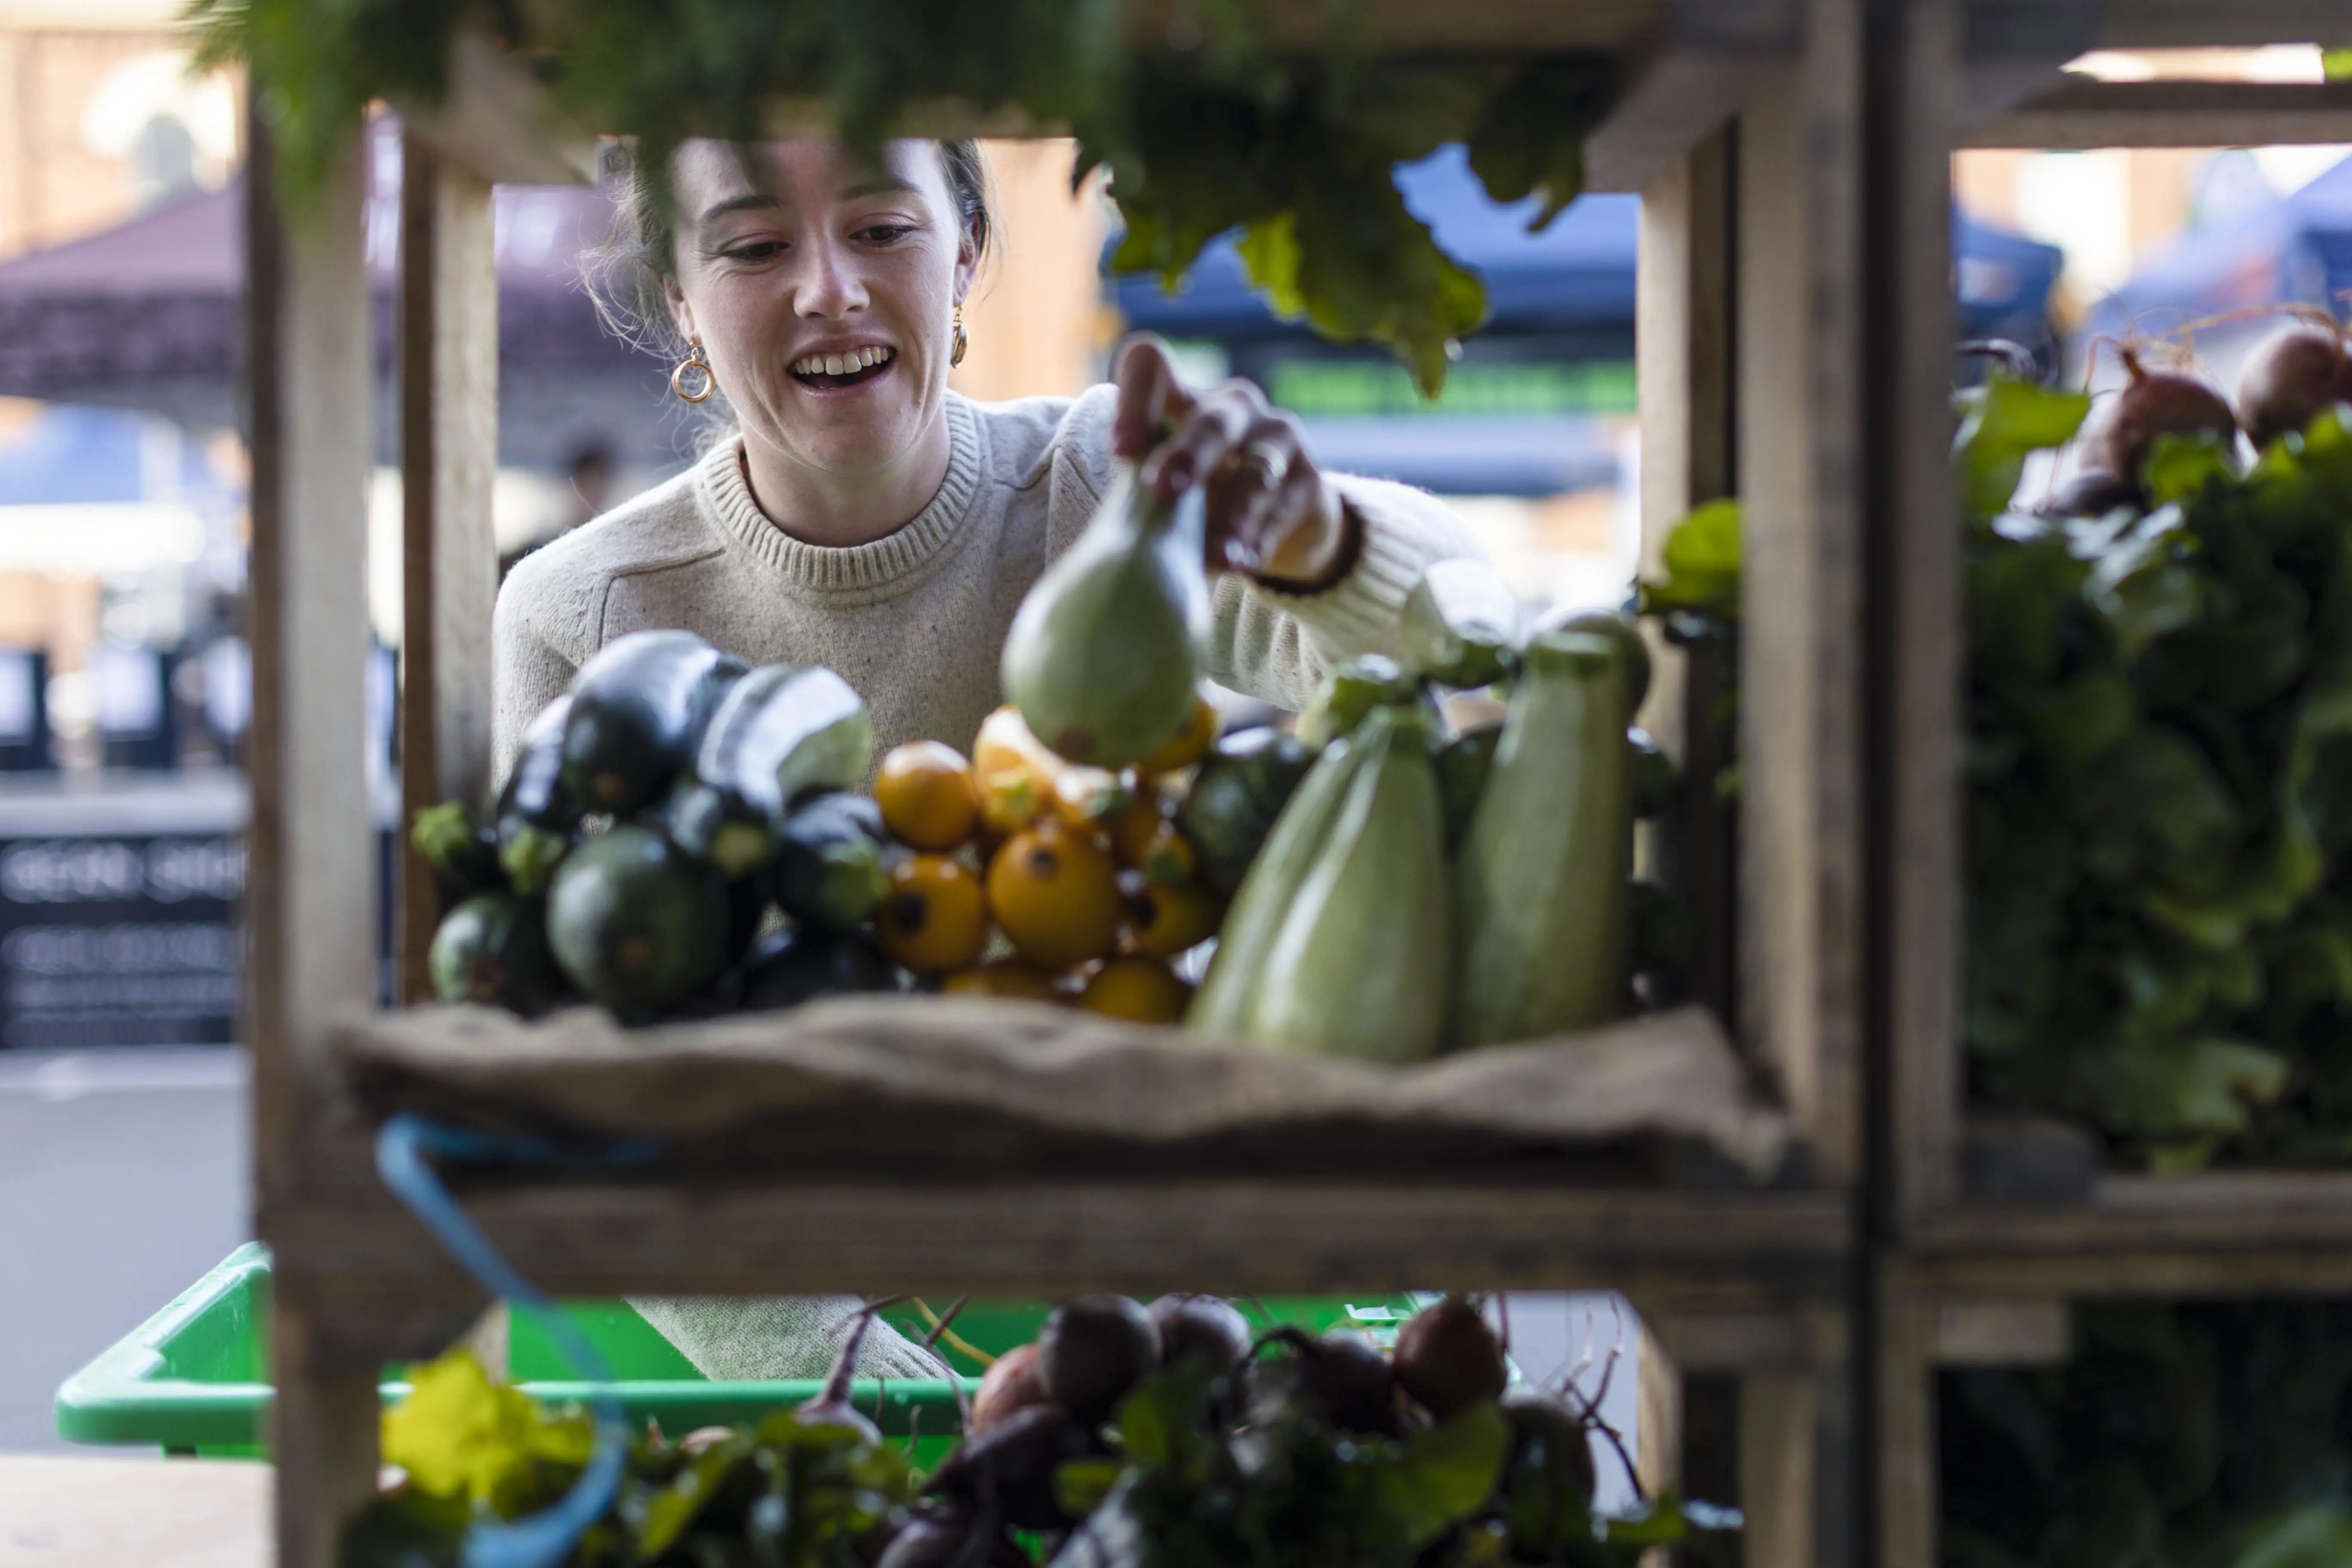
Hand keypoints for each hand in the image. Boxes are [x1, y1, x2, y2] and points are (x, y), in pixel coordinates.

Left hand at [1111, 336, 1356, 588]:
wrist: (1284, 520)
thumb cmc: (1203, 497)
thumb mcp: (1169, 489)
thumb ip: (1137, 498)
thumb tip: (1102, 555)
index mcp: (1183, 399)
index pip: (1151, 366)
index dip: (1134, 397)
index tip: (1120, 450)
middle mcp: (1234, 407)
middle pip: (1210, 419)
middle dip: (1186, 454)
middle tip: (1161, 490)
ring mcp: (1278, 438)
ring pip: (1256, 469)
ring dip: (1234, 513)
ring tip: (1217, 555)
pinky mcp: (1311, 480)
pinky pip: (1283, 508)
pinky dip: (1261, 539)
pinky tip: (1243, 563)